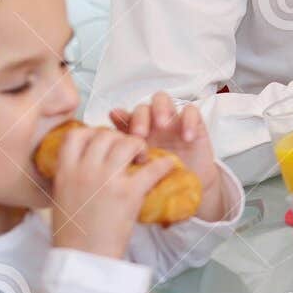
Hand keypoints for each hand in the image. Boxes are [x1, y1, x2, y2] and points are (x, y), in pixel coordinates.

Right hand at [48, 124, 174, 259]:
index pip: (77, 134)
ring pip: (128, 142)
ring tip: (143, 158)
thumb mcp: (61, 198)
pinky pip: (152, 168)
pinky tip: (168, 165)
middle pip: (106, 135)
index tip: (102, 141)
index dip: (92, 132)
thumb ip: (70, 176)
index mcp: (65, 172)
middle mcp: (84, 170)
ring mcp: (107, 180)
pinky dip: (163, 164)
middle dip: (119, 138)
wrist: (83, 261)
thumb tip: (82, 162)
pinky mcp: (128, 193)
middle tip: (128, 151)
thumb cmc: (72, 235)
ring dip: (139, 146)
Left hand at [110, 93, 226, 220]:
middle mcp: (151, 125)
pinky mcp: (193, 124)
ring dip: (160, 109)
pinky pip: (191, 111)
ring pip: (162, 99)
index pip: (123, 118)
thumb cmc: (158, 184)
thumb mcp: (139, 178)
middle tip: (139, 134)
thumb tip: (100, 165)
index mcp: (134, 136)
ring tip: (162, 125)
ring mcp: (171, 122)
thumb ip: (124, 167)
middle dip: (139, 117)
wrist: (186, 192)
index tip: (115, 131)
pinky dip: (188, 120)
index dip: (118, 119)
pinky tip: (187, 137)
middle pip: (141, 108)